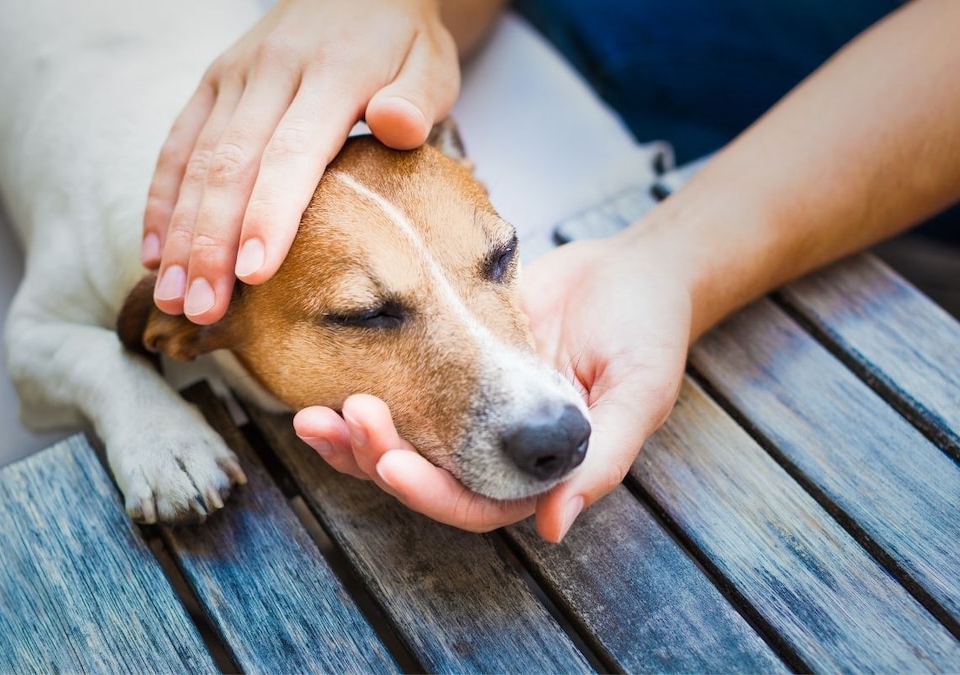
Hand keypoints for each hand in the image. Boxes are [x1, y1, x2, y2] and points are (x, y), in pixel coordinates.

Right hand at [143, 0, 459, 323]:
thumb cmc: (402, 42)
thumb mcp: (430, 63)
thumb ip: (416, 98)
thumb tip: (397, 124)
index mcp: (332, 73)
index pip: (292, 153)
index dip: (269, 215)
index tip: (254, 274)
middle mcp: (272, 72)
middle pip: (231, 167)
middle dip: (211, 244)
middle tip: (202, 309)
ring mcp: (234, 76)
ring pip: (196, 161)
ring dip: (180, 234)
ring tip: (172, 297)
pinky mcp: (212, 83)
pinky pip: (177, 144)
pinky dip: (161, 199)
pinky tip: (155, 252)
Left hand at [293, 235, 691, 540]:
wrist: (630, 269)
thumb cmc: (647, 331)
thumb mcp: (641, 393)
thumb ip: (603, 461)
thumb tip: (553, 527)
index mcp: (540, 472)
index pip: (475, 503)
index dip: (430, 492)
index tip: (390, 463)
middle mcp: (497, 453)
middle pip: (424, 479)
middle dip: (377, 457)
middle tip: (343, 419)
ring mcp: (469, 411)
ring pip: (401, 443)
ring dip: (354, 437)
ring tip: (312, 416)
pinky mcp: (448, 367)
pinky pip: (399, 391)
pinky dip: (362, 393)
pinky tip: (325, 388)